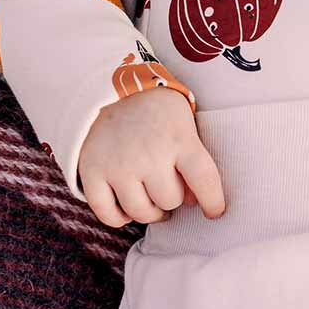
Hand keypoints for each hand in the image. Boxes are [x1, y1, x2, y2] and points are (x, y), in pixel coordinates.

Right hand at [77, 86, 226, 227]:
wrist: (113, 90)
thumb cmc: (158, 112)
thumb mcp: (184, 124)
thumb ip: (192, 159)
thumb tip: (192, 201)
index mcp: (179, 139)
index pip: (204, 178)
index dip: (212, 201)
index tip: (215, 212)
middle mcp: (150, 154)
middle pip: (170, 200)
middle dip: (173, 197)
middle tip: (169, 186)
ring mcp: (119, 165)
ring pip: (142, 212)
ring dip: (150, 211)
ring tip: (152, 198)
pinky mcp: (93, 173)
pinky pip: (109, 215)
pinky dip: (120, 218)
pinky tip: (127, 207)